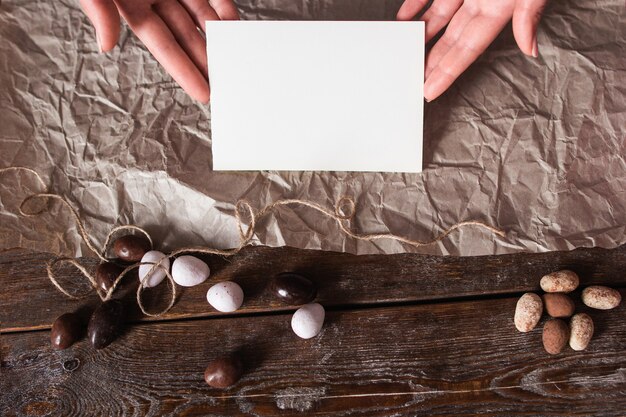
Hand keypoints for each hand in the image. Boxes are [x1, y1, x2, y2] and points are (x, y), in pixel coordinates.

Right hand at [80, 0, 239, 102]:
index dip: (184, 70)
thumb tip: (106, 47)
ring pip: (200, 16)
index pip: (162, 45)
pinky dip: (222, 6)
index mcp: (129, 6)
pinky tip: (234, 25)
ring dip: (218, 37)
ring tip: (236, 59)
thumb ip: (98, 10)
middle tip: (228, 83)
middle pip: (186, 36)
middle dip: (206, 60)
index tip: (203, 93)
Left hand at [397, 0, 546, 100]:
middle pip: (451, 38)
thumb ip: (529, 12)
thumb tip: (529, 49)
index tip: (429, 91)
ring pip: (439, 17)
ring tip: (404, 54)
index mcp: (502, 6)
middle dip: (433, 62)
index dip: (449, 70)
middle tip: (412, 81)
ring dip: (422, 36)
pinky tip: (404, 18)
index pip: (469, 48)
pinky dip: (416, 3)